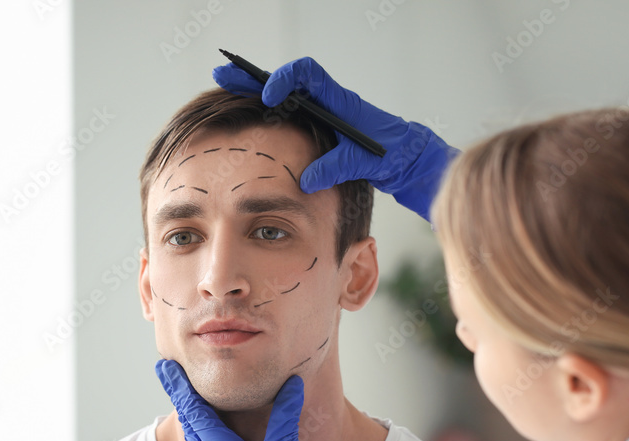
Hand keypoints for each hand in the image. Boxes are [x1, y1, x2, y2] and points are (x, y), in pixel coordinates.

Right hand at [213, 56, 459, 220]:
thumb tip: (305, 180)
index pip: (308, 75)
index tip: (269, 97)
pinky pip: (287, 114)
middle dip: (252, 77)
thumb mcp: (364, 162)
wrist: (406, 159)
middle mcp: (327, 102)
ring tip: (223, 86)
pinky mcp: (318, 129)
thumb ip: (336, 167)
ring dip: (252, 91)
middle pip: (285, 81)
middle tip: (222, 73)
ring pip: (282, 96)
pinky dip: (264, 112)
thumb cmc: (392, 154)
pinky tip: (245, 115)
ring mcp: (321, 114)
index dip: (285, 80)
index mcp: (340, 102)